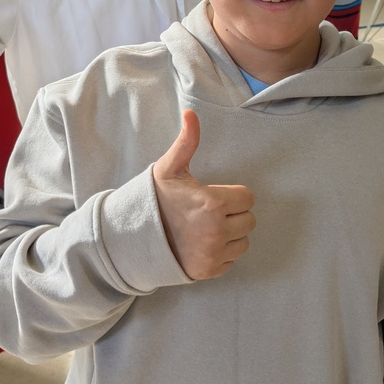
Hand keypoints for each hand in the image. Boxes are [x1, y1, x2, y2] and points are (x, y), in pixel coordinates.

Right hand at [152, 110, 255, 279]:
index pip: (248, 198)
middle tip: (211, 211)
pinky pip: (231, 260)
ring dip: (231, 234)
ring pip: (243, 241)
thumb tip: (190, 113)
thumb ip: (187, 141)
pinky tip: (203, 243)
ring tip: (208, 226)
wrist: (133, 234)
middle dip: (234, 213)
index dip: (234, 194)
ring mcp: (213, 254)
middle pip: (249, 220)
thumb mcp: (170, 167)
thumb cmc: (156, 197)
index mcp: (212, 204)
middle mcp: (216, 231)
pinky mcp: (209, 271)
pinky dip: (222, 253)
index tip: (215, 194)